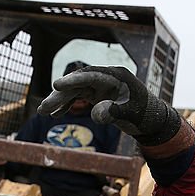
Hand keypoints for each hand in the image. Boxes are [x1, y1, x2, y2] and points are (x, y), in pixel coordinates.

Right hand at [38, 66, 180, 145]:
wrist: (151, 119)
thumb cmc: (144, 114)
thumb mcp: (131, 114)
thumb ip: (114, 112)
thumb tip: (96, 113)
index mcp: (116, 76)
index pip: (90, 76)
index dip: (72, 80)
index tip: (57, 85)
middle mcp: (106, 78)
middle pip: (78, 83)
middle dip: (60, 95)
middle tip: (43, 108)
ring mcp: (100, 86)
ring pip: (75, 90)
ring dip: (60, 101)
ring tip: (43, 111)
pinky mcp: (97, 94)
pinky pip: (78, 97)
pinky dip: (67, 105)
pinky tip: (56, 115)